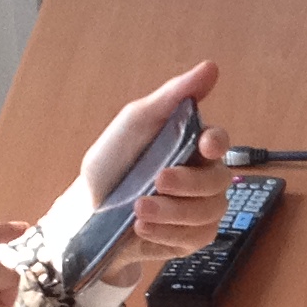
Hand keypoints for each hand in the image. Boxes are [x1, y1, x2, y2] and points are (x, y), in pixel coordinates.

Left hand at [66, 63, 230, 291]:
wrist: (86, 211)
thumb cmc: (113, 162)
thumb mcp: (136, 122)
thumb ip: (173, 95)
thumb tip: (211, 67)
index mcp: (192, 145)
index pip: (220, 140)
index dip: (217, 142)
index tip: (204, 145)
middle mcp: (203, 178)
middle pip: (218, 181)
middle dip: (188, 183)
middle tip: (157, 181)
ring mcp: (200, 211)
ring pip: (208, 213)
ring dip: (172, 212)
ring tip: (137, 210)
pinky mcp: (190, 239)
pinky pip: (195, 239)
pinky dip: (167, 233)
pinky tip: (142, 228)